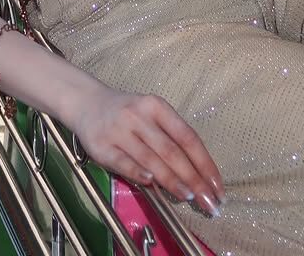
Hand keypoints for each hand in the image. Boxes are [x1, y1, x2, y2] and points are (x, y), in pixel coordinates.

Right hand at [72, 83, 223, 212]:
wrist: (87, 103)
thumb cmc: (127, 113)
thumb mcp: (151, 115)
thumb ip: (170, 138)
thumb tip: (197, 175)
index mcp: (156, 106)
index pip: (187, 136)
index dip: (205, 163)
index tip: (217, 186)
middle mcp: (138, 116)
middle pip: (171, 151)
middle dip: (194, 179)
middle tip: (208, 201)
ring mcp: (118, 130)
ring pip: (150, 159)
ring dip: (172, 180)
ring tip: (189, 197)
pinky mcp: (101, 145)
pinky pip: (124, 163)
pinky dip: (139, 174)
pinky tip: (152, 184)